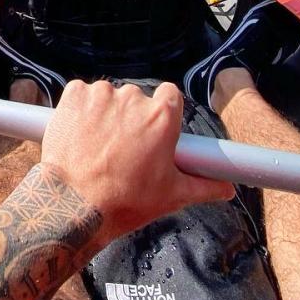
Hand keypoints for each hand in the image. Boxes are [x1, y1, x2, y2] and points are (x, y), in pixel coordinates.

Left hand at [40, 81, 234, 240]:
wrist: (73, 205)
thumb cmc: (124, 201)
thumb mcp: (171, 196)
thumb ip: (204, 187)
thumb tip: (226, 189)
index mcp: (162, 116)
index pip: (170, 96)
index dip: (161, 112)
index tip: (152, 130)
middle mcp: (133, 98)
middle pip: (136, 99)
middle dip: (130, 118)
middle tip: (122, 149)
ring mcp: (101, 95)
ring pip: (107, 96)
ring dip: (104, 114)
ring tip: (97, 146)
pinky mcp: (73, 96)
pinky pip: (80, 94)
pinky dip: (79, 109)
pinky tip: (79, 134)